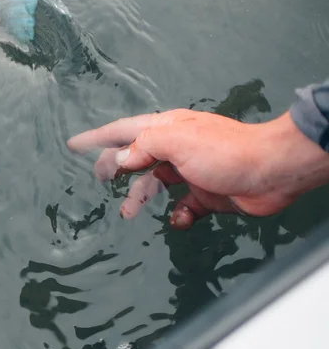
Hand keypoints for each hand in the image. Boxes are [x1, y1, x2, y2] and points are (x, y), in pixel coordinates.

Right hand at [67, 109, 328, 228]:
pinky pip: (182, 207)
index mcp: (167, 130)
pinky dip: (177, 215)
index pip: (123, 131)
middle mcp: (177, 148)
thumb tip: (121, 158)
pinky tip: (179, 219)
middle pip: (136, 158)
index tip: (75, 144)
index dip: (97, 138)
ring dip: (140, 198)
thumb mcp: (176, 142)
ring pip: (155, 184)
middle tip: (98, 179)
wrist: (272, 172)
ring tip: (128, 212)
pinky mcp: (207, 194)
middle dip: (115, 169)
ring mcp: (192, 171)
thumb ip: (143, 147)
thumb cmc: (227, 152)